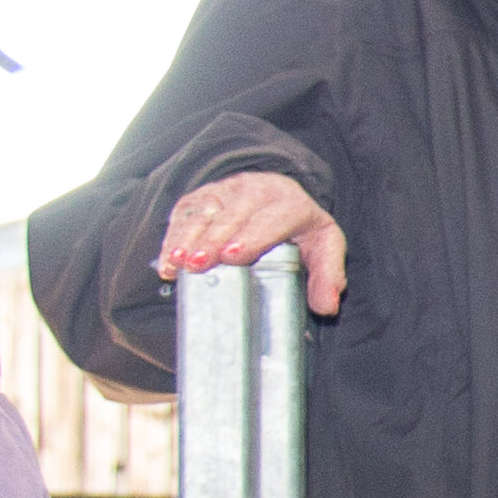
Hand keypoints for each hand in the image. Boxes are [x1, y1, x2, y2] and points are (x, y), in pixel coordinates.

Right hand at [157, 170, 348, 315]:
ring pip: (205, 211)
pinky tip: (169, 259)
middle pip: (232, 216)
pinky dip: (174, 235)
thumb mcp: (325, 248)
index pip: (270, 219)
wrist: (280, 196)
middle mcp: (257, 191)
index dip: (250, 237)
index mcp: (290, 204)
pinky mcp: (205, 195)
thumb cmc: (301, 229)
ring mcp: (227, 190)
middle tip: (198, 265)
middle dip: (212, 240)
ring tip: (177, 262)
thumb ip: (329, 276)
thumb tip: (327, 307)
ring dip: (188, 237)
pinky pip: (186, 212)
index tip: (232, 256)